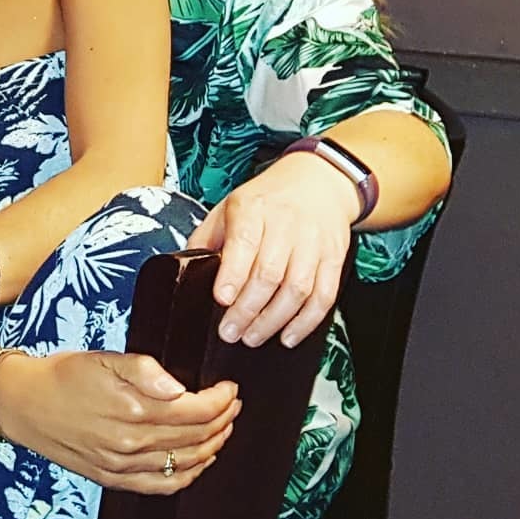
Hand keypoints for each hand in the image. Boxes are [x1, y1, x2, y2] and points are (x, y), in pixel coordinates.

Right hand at [0, 350, 240, 494]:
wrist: (24, 404)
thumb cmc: (64, 376)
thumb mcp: (105, 359)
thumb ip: (145, 371)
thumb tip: (179, 389)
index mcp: (132, 409)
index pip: (194, 411)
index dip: (220, 400)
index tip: (230, 388)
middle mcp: (130, 443)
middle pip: (195, 437)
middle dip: (222, 420)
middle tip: (233, 404)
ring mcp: (122, 466)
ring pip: (185, 463)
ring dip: (213, 446)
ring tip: (224, 428)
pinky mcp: (113, 479)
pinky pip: (162, 486)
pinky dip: (189, 476)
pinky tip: (201, 462)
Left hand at [187, 152, 354, 348]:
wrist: (317, 181)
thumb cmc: (267, 199)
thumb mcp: (228, 207)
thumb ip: (206, 239)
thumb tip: (186, 271)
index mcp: (253, 209)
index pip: (244, 243)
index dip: (233, 275)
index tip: (221, 299)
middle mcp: (286, 224)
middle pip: (270, 274)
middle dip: (248, 310)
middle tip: (230, 331)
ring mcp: (313, 242)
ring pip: (297, 289)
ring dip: (273, 321)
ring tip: (253, 337)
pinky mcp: (333, 257)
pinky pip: (324, 296)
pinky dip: (306, 322)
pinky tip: (288, 336)